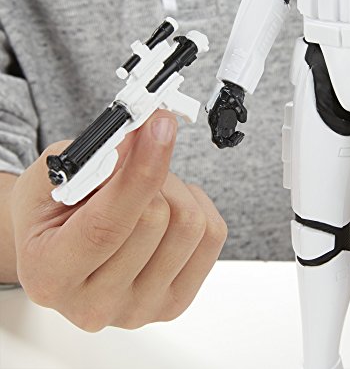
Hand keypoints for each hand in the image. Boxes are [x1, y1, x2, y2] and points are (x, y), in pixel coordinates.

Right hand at [9, 110, 226, 330]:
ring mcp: (140, 309)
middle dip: (151, 172)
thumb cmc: (51, 215)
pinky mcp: (174, 302)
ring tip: (148, 190)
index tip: (161, 127)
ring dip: (174, 189)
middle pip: (157, 219)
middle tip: (132, 166)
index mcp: (50, 275)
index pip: (108, 224)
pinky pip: (212, 235)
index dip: (141, 170)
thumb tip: (145, 136)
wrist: (58, 249)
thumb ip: (95, 157)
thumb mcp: (53, 177)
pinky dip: (197, 205)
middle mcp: (95, 305)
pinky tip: (170, 207)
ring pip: (190, 225)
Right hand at [207, 81, 246, 148]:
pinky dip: (234, 137)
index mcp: (214, 119)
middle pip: (218, 142)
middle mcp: (215, 123)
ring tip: (241, 134)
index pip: (216, 138)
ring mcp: (220, 124)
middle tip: (240, 135)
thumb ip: (240, 110)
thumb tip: (243, 121)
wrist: (230, 88)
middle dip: (229, 143)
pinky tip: (240, 133)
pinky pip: (227, 136)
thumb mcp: (235, 99)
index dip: (226, 142)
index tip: (238, 135)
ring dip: (232, 141)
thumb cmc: (231, 93)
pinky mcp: (225, 123)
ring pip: (222, 140)